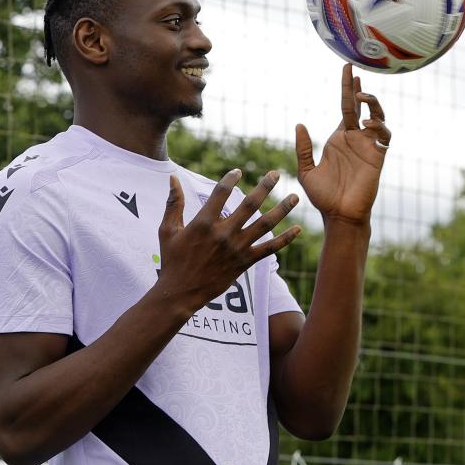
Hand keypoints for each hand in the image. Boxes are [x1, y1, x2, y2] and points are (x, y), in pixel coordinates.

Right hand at [154, 169, 301, 314]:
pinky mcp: (244, 262)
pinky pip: (269, 249)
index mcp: (203, 223)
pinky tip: (298, 229)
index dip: (231, 179)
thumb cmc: (172, 260)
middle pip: (249, 204)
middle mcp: (223, 233)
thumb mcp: (167, 230)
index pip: (221, 193)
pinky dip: (285, 239)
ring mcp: (236, 248)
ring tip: (294, 197)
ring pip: (264, 224)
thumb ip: (174, 203)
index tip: (238, 171)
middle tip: (276, 174)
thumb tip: (173, 178)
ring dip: (282, 209)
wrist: (181, 292)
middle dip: (265, 186)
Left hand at [296, 63, 390, 226]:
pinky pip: (384, 136)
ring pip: (377, 116)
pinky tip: (368, 124)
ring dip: (372, 104)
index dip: (347, 89)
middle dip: (358, 88)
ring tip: (361, 97)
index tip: (348, 69)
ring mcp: (368, 146)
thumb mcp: (307, 170)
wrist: (339, 215)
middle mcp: (355, 139)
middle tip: (355, 71)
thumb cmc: (324, 196)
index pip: (345, 107)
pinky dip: (379, 126)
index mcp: (339, 139)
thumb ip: (304, 148)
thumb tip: (299, 124)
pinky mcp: (377, 157)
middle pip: (361, 106)